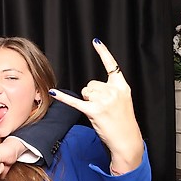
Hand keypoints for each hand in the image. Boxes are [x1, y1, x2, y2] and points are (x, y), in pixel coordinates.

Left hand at [50, 38, 144, 174]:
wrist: (127, 140)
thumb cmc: (122, 122)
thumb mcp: (122, 101)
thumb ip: (110, 91)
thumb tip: (90, 89)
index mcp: (122, 87)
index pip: (112, 66)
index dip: (103, 53)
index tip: (95, 41)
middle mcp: (114, 91)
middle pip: (91, 83)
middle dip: (91, 94)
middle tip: (102, 107)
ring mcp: (104, 101)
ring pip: (85, 91)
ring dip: (87, 101)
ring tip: (99, 112)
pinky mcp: (95, 111)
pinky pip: (76, 102)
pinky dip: (64, 98)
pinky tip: (54, 92)